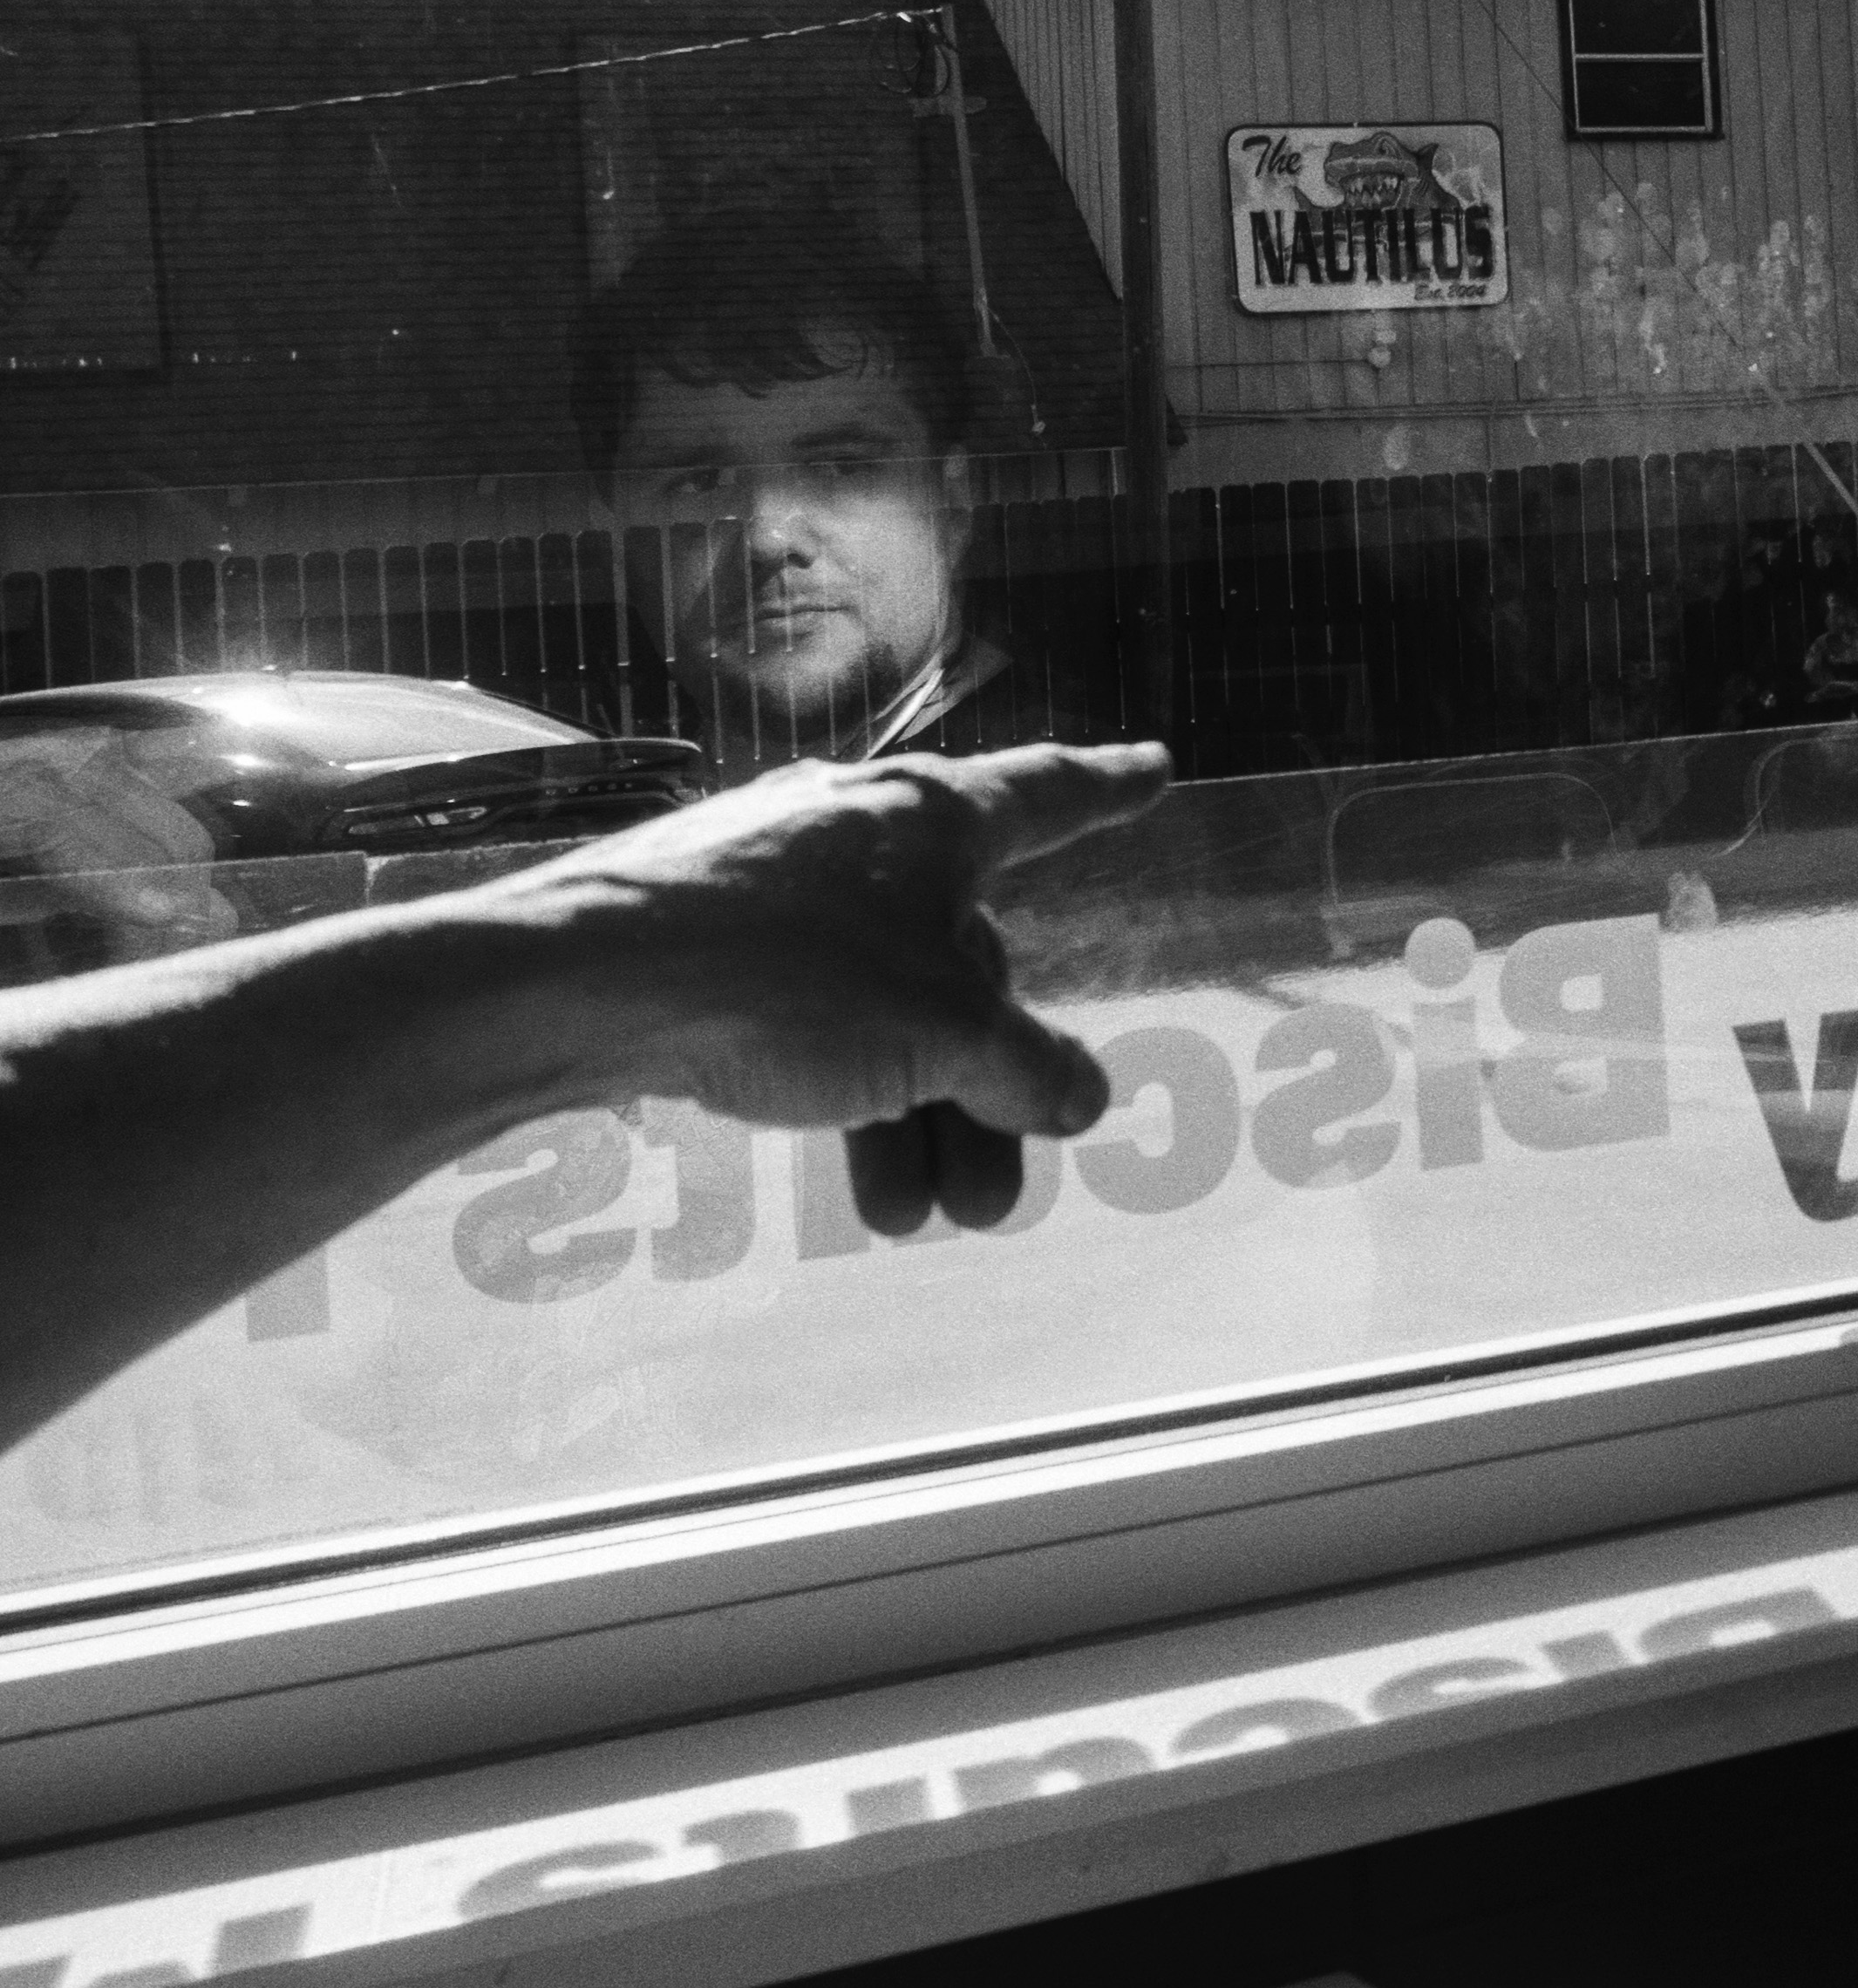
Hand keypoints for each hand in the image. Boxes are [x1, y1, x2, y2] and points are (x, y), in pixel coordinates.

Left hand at [481, 742, 1167, 1235]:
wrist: (576, 990)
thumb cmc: (786, 980)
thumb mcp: (947, 1038)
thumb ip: (1030, 1067)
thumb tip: (1082, 1095)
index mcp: (934, 817)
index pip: (1050, 795)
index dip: (1108, 790)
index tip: (1151, 767)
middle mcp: (860, 833)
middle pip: (962, 965)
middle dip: (984, 1090)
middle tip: (996, 1199)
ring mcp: (774, 885)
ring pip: (883, 1009)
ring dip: (913, 1122)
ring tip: (917, 1220)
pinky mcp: (704, 942)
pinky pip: (806, 1018)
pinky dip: (840, 1094)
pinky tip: (845, 1178)